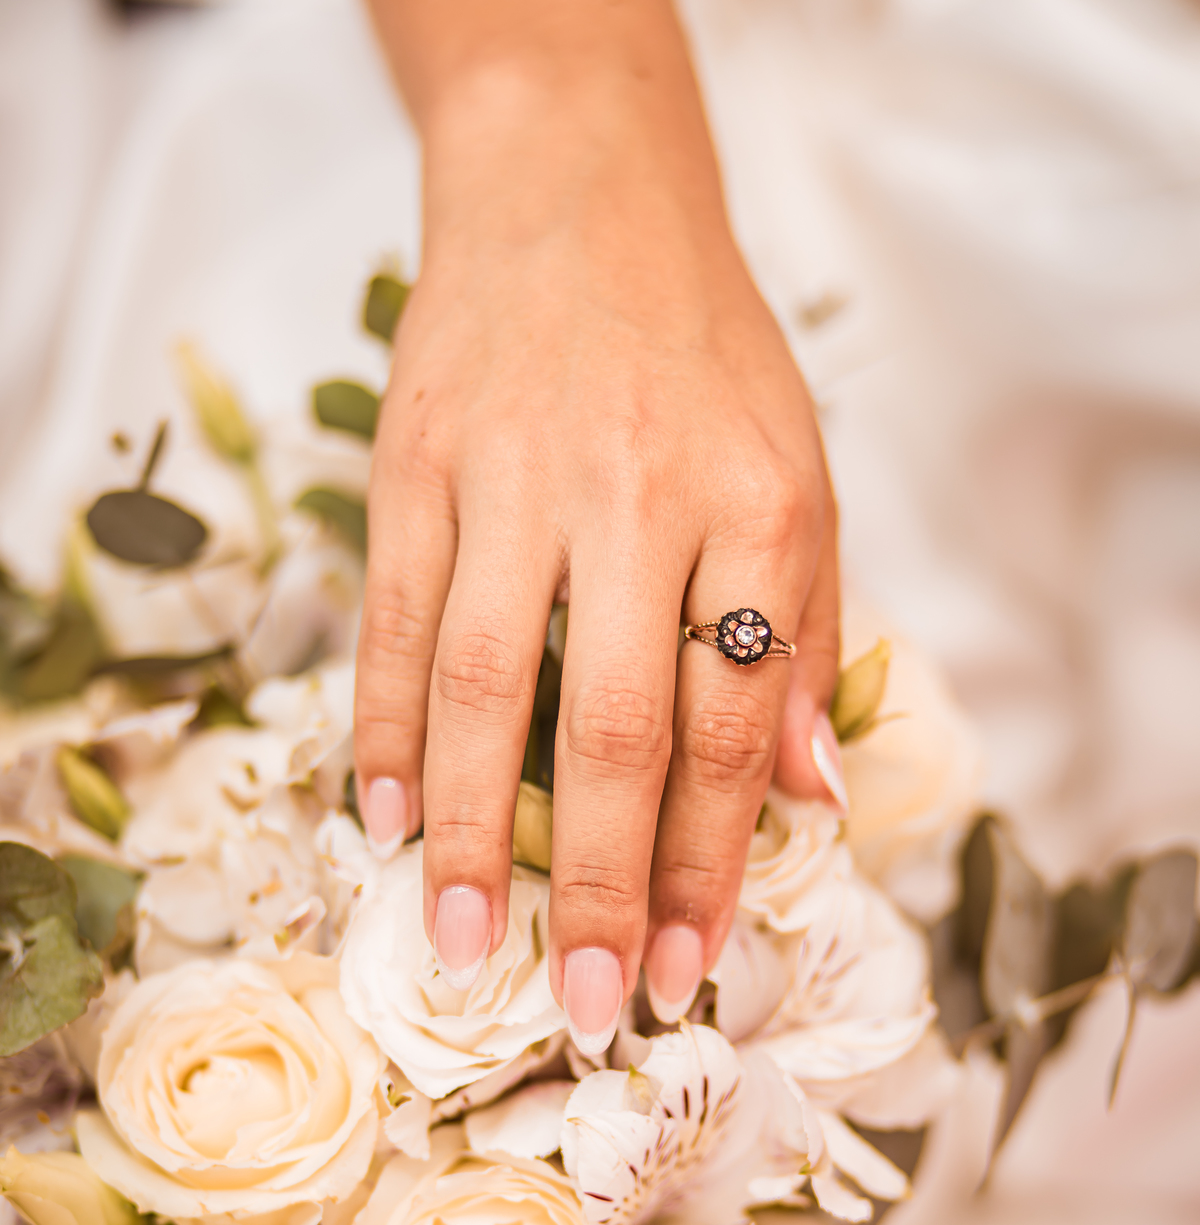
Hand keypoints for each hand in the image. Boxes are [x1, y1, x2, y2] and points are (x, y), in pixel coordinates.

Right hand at [355, 0, 842, 1053]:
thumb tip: (806, 803)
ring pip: (489, 689)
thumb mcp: (800, 479)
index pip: (736, 724)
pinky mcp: (417, 468)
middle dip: (608, 883)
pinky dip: (391, 736)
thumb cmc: (704, 361)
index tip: (696, 963)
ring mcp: (514, 479)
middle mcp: (639, 498)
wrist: (578, 199)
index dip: (717, 861)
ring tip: (471, 947)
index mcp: (759, 509)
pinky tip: (392, 827)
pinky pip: (397, 626)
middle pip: (617, 727)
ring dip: (479, 835)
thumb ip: (806, 638)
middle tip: (593, 1001)